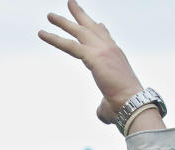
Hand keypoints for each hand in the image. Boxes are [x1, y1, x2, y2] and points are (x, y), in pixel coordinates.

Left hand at [38, 1, 143, 124]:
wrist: (132, 103)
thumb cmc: (123, 107)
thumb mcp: (111, 103)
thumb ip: (103, 104)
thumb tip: (102, 113)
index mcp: (116, 57)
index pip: (106, 39)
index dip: (100, 29)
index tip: (97, 22)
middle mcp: (110, 49)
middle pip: (92, 27)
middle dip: (80, 15)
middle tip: (70, 3)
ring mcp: (102, 50)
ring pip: (79, 32)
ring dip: (63, 22)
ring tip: (50, 15)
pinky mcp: (94, 57)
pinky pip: (70, 45)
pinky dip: (54, 39)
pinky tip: (42, 33)